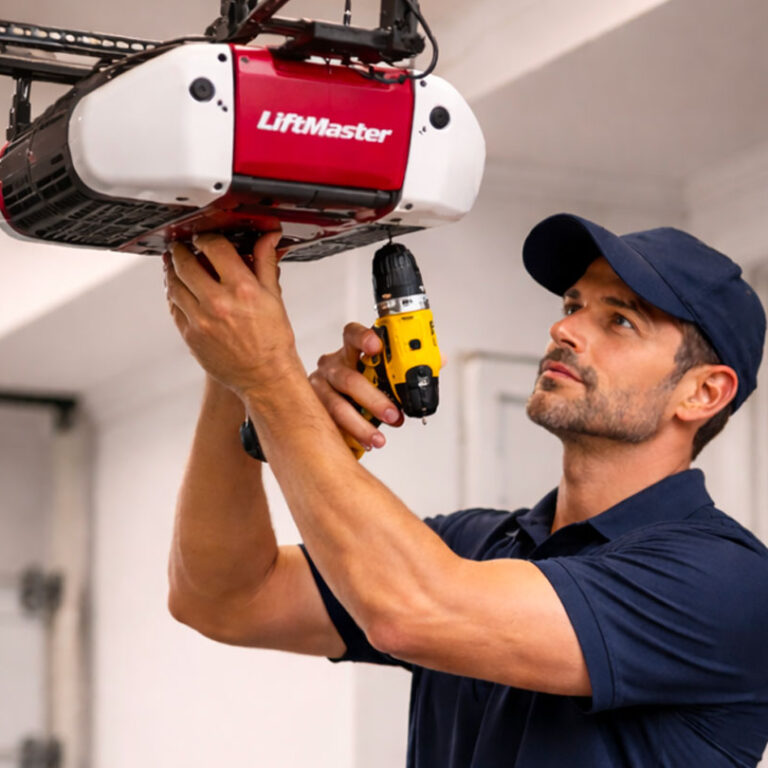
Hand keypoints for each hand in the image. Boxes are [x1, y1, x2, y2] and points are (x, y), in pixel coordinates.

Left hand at [164, 232, 302, 398]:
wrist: (265, 377)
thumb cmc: (273, 340)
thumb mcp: (273, 297)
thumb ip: (265, 262)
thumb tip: (268, 237)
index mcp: (243, 289)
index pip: (214, 247)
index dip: (205, 238)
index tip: (203, 238)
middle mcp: (219, 302)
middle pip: (185, 263)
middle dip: (180, 251)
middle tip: (179, 247)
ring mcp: (201, 320)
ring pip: (173, 285)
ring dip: (171, 271)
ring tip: (174, 265)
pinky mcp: (190, 336)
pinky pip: (174, 307)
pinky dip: (173, 295)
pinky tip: (178, 291)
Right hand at [309, 322, 403, 451]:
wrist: (331, 408)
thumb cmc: (362, 386)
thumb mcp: (384, 375)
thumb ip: (408, 366)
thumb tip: (440, 360)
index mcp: (349, 351)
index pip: (352, 334)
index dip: (363, 338)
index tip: (377, 347)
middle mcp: (331, 366)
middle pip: (348, 378)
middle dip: (373, 398)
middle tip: (394, 415)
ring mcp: (318, 387)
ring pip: (336, 405)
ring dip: (360, 424)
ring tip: (379, 439)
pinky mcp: (312, 410)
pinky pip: (329, 424)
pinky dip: (349, 436)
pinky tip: (364, 444)